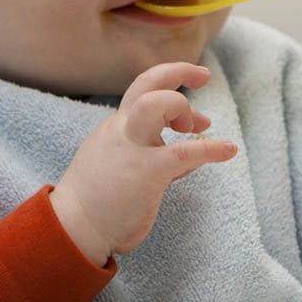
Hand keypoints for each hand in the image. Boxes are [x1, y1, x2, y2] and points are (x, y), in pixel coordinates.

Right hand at [50, 62, 237, 264]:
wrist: (73, 229)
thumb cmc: (97, 201)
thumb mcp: (119, 165)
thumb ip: (151, 155)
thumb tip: (188, 157)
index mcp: (116, 128)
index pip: (142, 92)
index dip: (169, 84)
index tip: (191, 100)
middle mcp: (121, 129)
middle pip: (147, 83)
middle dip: (178, 72)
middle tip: (204, 76)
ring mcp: (132, 148)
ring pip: (155, 103)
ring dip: (182, 107)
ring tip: (199, 128)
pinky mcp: (146, 172)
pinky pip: (184, 153)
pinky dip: (211, 150)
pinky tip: (229, 150)